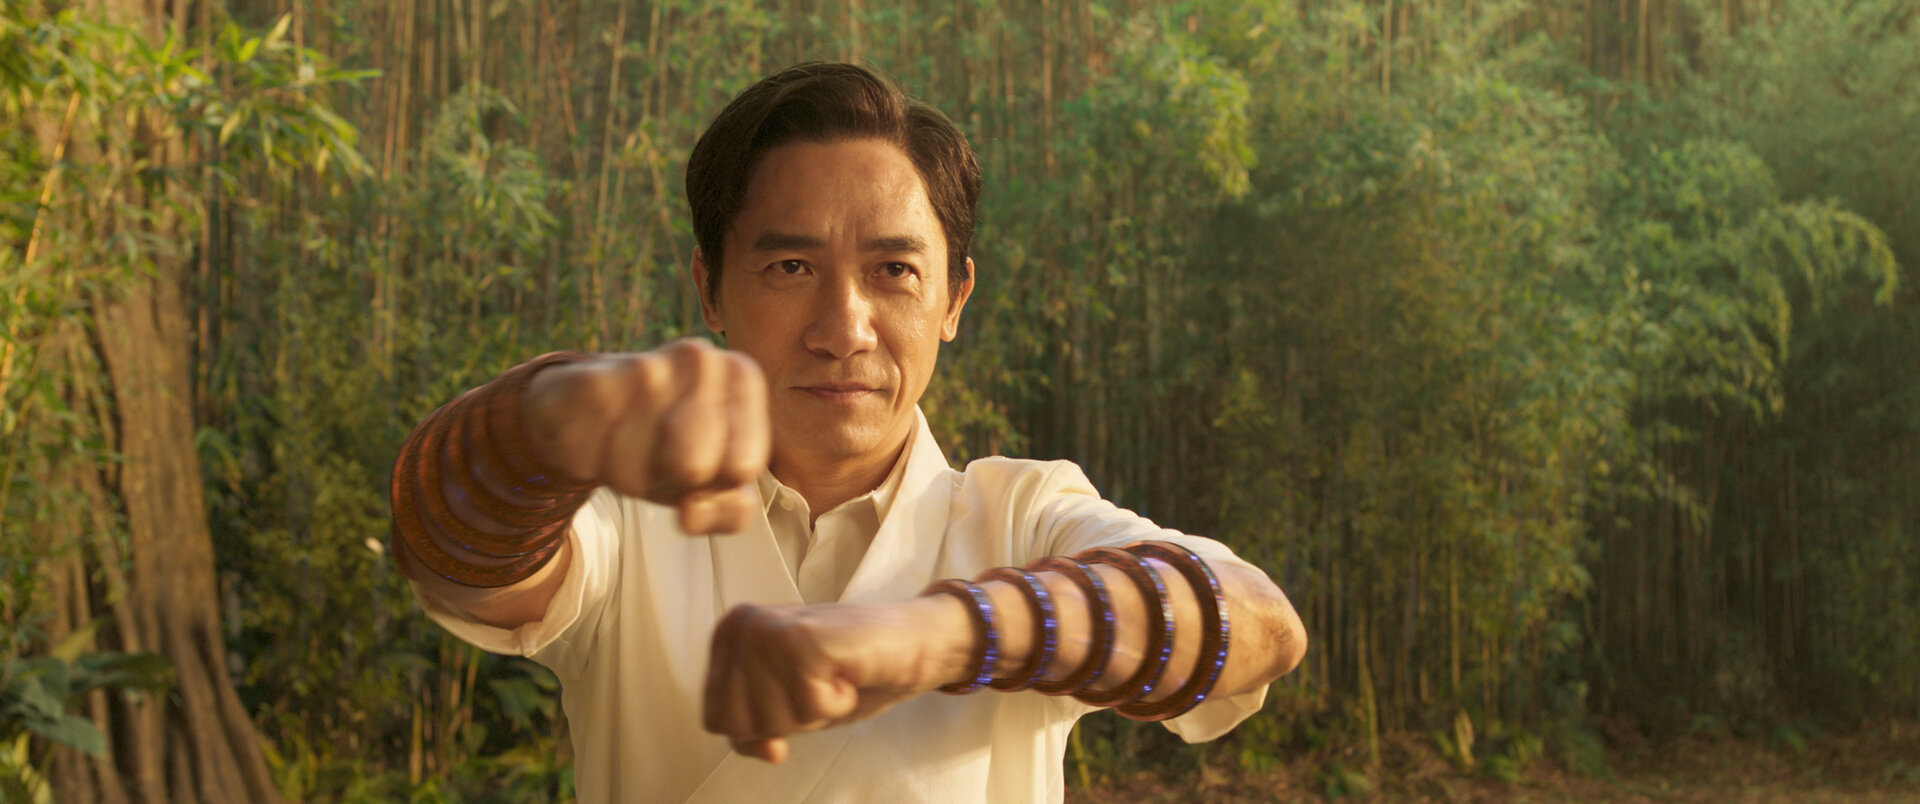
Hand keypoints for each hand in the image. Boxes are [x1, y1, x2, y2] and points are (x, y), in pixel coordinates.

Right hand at [519, 339, 769, 533]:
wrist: (583, 406)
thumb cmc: (661, 444)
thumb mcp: (709, 483)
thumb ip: (731, 511)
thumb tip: (694, 514)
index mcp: (742, 376)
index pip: (743, 466)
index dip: (714, 485)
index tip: (700, 462)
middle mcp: (700, 359)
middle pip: (695, 467)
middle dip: (670, 482)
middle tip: (658, 456)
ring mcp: (646, 366)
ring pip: (640, 474)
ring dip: (627, 478)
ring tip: (624, 443)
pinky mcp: (593, 383)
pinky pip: (598, 463)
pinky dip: (592, 467)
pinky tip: (593, 437)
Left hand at [702, 596, 972, 762]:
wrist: (911, 641)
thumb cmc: (849, 673)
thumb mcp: (787, 708)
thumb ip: (754, 731)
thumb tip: (767, 749)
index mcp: (728, 634)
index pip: (716, 719)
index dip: (764, 723)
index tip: (797, 690)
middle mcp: (741, 625)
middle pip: (738, 724)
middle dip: (787, 718)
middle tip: (818, 682)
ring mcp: (769, 630)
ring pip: (771, 721)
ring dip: (814, 710)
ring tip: (833, 675)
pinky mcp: (802, 640)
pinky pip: (808, 710)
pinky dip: (837, 703)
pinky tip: (847, 672)